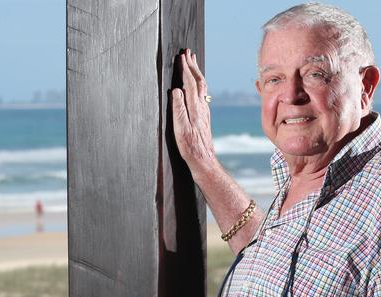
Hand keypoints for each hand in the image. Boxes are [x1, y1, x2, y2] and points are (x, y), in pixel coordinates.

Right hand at [171, 49, 216, 172]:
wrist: (204, 160)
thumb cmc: (190, 148)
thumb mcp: (180, 129)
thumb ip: (179, 109)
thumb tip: (176, 90)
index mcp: (194, 108)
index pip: (190, 83)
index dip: (185, 68)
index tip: (181, 56)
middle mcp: (201, 107)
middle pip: (198, 81)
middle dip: (192, 66)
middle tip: (188, 52)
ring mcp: (204, 112)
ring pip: (201, 87)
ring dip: (196, 73)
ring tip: (192, 63)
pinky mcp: (204, 117)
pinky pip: (202, 94)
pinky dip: (198, 84)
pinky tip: (196, 85)